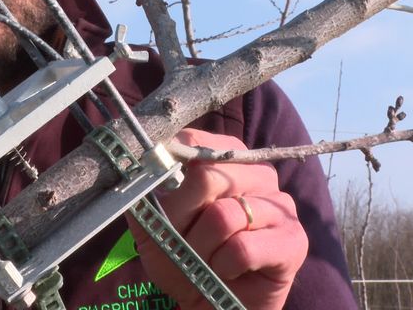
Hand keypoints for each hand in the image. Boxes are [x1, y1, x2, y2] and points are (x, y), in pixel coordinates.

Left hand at [127, 128, 307, 309]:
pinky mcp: (293, 240)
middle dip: (182, 220)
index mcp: (226, 159)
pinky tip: (228, 271)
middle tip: (184, 243)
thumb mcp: (154, 224)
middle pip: (206, 177)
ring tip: (206, 261)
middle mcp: (258, 173)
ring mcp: (280, 204)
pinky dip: (223, 267)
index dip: (167, 170)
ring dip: (201, 250)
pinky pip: (242, 248)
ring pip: (222, 216)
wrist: (210, 305)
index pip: (191, 142)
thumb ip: (146, 192)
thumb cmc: (184, 259)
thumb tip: (141, 163)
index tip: (159, 197)